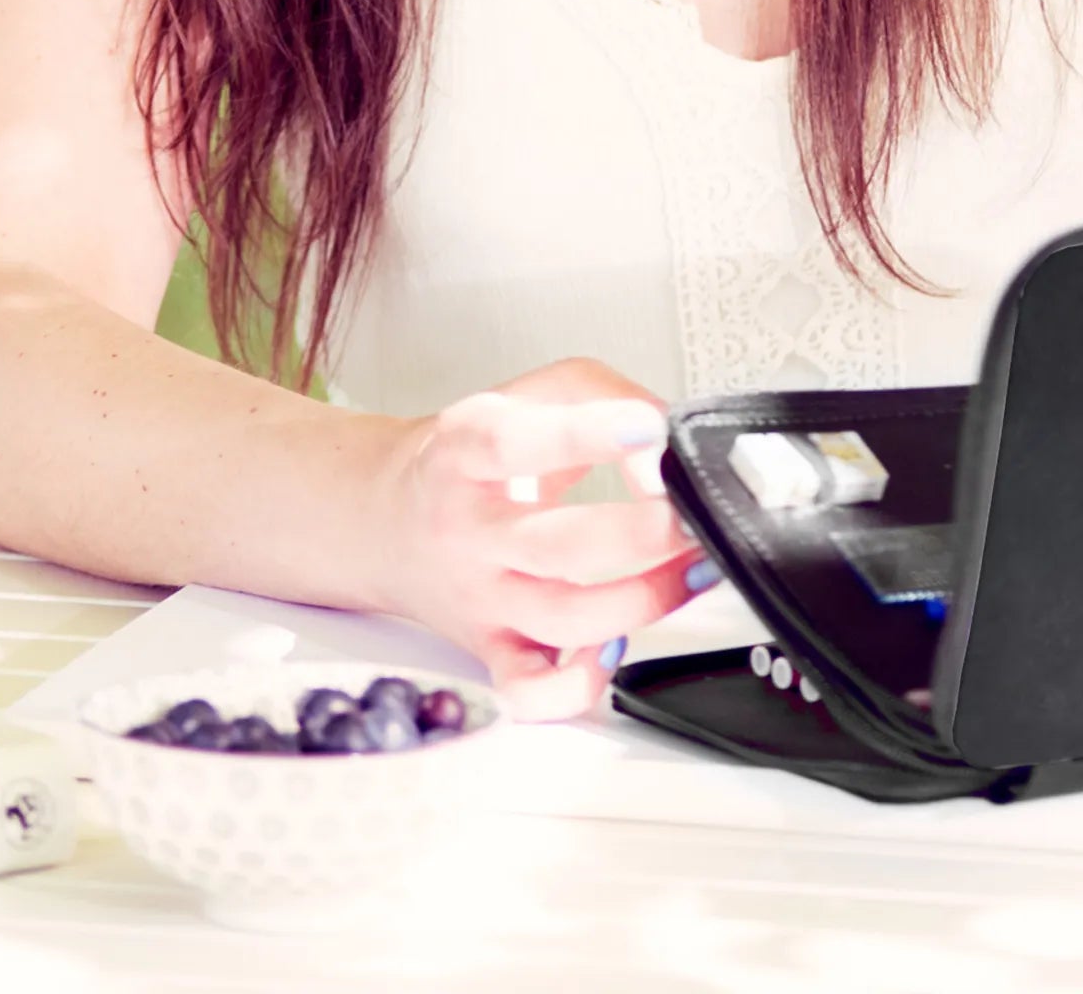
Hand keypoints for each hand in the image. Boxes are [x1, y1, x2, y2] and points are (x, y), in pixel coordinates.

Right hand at [375, 357, 715, 720]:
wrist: (389, 518)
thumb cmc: (473, 455)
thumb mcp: (530, 392)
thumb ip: (605, 396)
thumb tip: (662, 442)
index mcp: (465, 452)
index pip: (513, 443)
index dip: (587, 435)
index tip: (648, 429)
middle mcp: (467, 530)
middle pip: (557, 545)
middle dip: (643, 534)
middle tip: (690, 513)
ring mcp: (480, 596)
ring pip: (563, 620)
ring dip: (646, 599)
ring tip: (692, 566)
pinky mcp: (491, 648)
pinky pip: (531, 691)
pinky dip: (580, 684)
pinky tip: (617, 646)